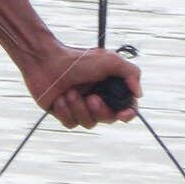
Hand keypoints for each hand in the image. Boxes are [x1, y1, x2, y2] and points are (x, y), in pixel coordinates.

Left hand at [22, 44, 141, 129]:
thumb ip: (131, 73)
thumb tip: (139, 94)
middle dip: (99, 110)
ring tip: (69, 92)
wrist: (46, 62)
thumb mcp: (109, 60)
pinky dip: (65, 111)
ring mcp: (80, 107)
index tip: (123, 114)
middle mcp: (97, 98)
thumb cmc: (77, 59)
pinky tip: (59, 98)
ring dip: (79, 108)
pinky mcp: (64, 113)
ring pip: (89, 123)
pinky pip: (71, 124)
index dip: (127, 114)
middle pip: (108, 119)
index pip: (126, 107)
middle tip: (91, 97)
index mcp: (110, 88)